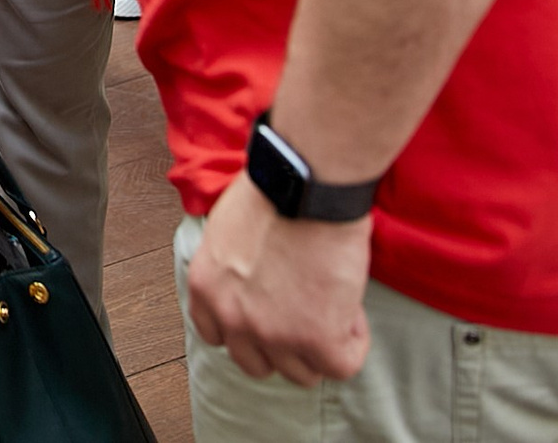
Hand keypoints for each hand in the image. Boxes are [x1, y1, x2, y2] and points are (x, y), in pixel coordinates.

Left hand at [186, 171, 373, 384]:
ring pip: (300, 373)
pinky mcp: (315, 339)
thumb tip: (255, 278)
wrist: (305, 184)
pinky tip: (352, 309)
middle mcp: (230, 317)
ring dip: (319, 346)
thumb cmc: (273, 189)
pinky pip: (340, 366)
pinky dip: (352, 343)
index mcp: (205, 287)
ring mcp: (271, 333)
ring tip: (334, 306)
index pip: (215, 335)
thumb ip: (232, 267)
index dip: (247, 328)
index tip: (271, 312)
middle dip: (282, 344)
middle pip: (255, 363)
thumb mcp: (228, 229)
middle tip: (307, 313)